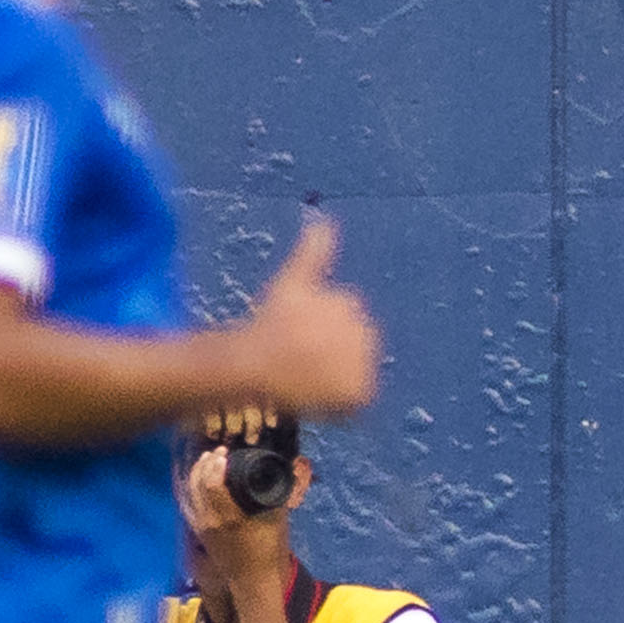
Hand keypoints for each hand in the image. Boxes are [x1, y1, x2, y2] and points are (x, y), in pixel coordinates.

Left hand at [173, 432, 289, 583]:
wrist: (253, 580)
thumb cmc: (269, 550)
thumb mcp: (277, 520)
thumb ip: (276, 494)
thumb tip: (284, 471)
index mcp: (229, 517)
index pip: (212, 483)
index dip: (216, 464)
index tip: (225, 452)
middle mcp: (209, 521)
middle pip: (196, 484)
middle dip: (204, 464)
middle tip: (216, 452)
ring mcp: (201, 527)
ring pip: (189, 493)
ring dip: (195, 474)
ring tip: (205, 461)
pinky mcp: (198, 532)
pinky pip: (187, 504)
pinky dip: (190, 488)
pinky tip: (195, 480)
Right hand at [238, 215, 378, 419]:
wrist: (257, 364)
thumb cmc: (269, 323)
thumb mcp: (293, 280)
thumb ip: (314, 249)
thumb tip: (324, 217)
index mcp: (352, 304)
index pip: (341, 321)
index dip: (314, 332)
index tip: (294, 337)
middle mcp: (366, 331)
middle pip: (349, 348)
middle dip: (329, 353)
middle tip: (297, 361)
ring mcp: (365, 364)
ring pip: (351, 375)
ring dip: (333, 378)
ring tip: (303, 379)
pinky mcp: (361, 394)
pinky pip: (354, 403)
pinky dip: (339, 405)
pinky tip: (314, 397)